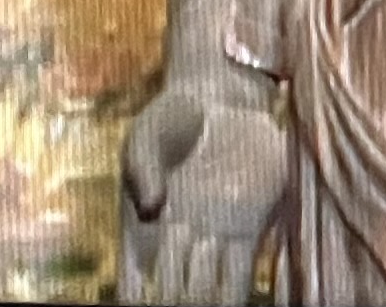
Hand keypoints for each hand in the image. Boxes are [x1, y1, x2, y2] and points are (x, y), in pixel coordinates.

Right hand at [121, 82, 290, 305]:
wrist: (220, 97)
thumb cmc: (172, 118)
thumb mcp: (147, 134)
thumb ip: (143, 167)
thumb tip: (150, 209)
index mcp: (143, 231)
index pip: (134, 288)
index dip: (137, 301)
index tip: (142, 300)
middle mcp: (179, 244)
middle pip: (175, 296)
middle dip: (179, 301)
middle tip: (185, 288)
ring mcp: (216, 238)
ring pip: (210, 295)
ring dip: (209, 301)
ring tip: (208, 288)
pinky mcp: (252, 227)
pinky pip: (243, 274)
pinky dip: (236, 293)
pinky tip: (232, 298)